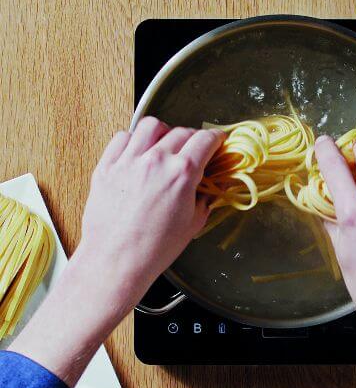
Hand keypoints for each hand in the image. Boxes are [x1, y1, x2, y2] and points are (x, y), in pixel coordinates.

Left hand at [10, 117, 223, 386]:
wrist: (117, 261)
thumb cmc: (155, 248)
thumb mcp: (193, 223)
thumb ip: (207, 197)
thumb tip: (214, 185)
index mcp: (182, 173)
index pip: (205, 140)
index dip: (216, 139)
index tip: (217, 141)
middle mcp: (156, 160)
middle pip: (182, 132)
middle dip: (194, 139)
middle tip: (195, 151)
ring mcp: (129, 160)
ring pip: (151, 126)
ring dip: (164, 132)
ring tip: (165, 145)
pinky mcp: (107, 166)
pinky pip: (123, 138)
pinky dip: (135, 140)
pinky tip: (139, 153)